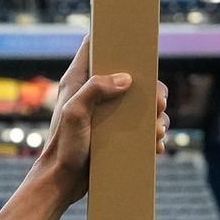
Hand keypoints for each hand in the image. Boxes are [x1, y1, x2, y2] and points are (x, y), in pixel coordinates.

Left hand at [31, 35, 170, 209]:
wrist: (62, 182)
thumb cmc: (63, 147)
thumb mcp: (75, 114)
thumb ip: (95, 90)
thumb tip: (127, 78)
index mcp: (79, 80)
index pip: (95, 46)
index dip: (114, 37)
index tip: (134, 37)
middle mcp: (95, 92)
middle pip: (131, 75)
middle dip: (150, 88)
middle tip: (158, 103)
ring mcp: (108, 112)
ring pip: (141, 103)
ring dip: (156, 115)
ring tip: (157, 132)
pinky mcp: (116, 132)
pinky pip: (142, 127)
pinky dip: (152, 135)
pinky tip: (156, 145)